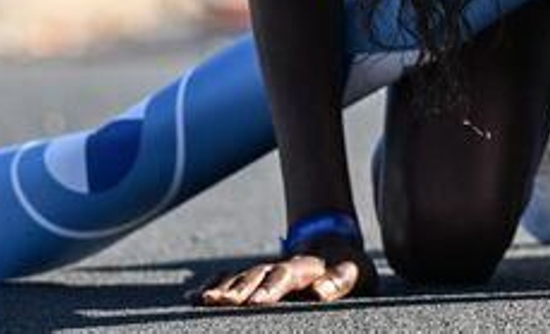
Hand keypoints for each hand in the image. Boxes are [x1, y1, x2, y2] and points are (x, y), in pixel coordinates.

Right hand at [193, 236, 376, 306]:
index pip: (286, 275)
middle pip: (256, 275)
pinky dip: (211, 285)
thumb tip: (319, 292)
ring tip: (202, 301)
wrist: (333, 246)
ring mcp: (264, 269)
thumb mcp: (356, 273)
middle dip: (237, 289)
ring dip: (220, 288)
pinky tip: (194, 298)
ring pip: (239, 277)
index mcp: (306, 266)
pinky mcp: (254, 276)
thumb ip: (339, 280)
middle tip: (219, 302)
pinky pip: (229, 278)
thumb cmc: (348, 268)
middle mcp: (280, 265)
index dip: (270, 288)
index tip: (255, 303)